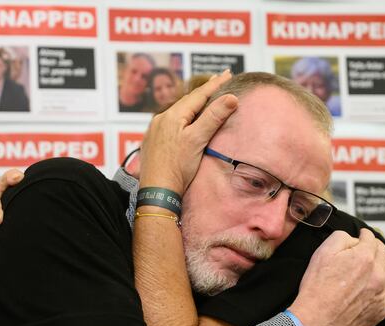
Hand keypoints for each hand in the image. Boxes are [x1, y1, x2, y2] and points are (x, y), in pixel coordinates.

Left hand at [139, 70, 238, 193]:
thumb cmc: (177, 168)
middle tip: (220, 82)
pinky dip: (184, 118)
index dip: (215, 85)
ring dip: (193, 105)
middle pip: (188, 102)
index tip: (228, 74)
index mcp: (172, 116)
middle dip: (205, 92)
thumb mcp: (197, 140)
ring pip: (179, 112)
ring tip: (205, 99)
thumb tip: (230, 97)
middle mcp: (161, 119)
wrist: (157, 192)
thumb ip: (213, 117)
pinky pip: (171, 123)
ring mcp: (155, 131)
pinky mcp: (154, 143)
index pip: (198, 95)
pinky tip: (186, 121)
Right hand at [287, 229, 384, 325]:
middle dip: (375, 247)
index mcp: (364, 257)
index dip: (364, 235)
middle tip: (368, 248)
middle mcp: (377, 274)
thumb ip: (340, 238)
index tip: (362, 236)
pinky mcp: (382, 310)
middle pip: (383, 253)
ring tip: (382, 263)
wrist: (315, 322)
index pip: (370, 239)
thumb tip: (353, 239)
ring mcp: (382, 293)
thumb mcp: (322, 254)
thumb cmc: (316, 290)